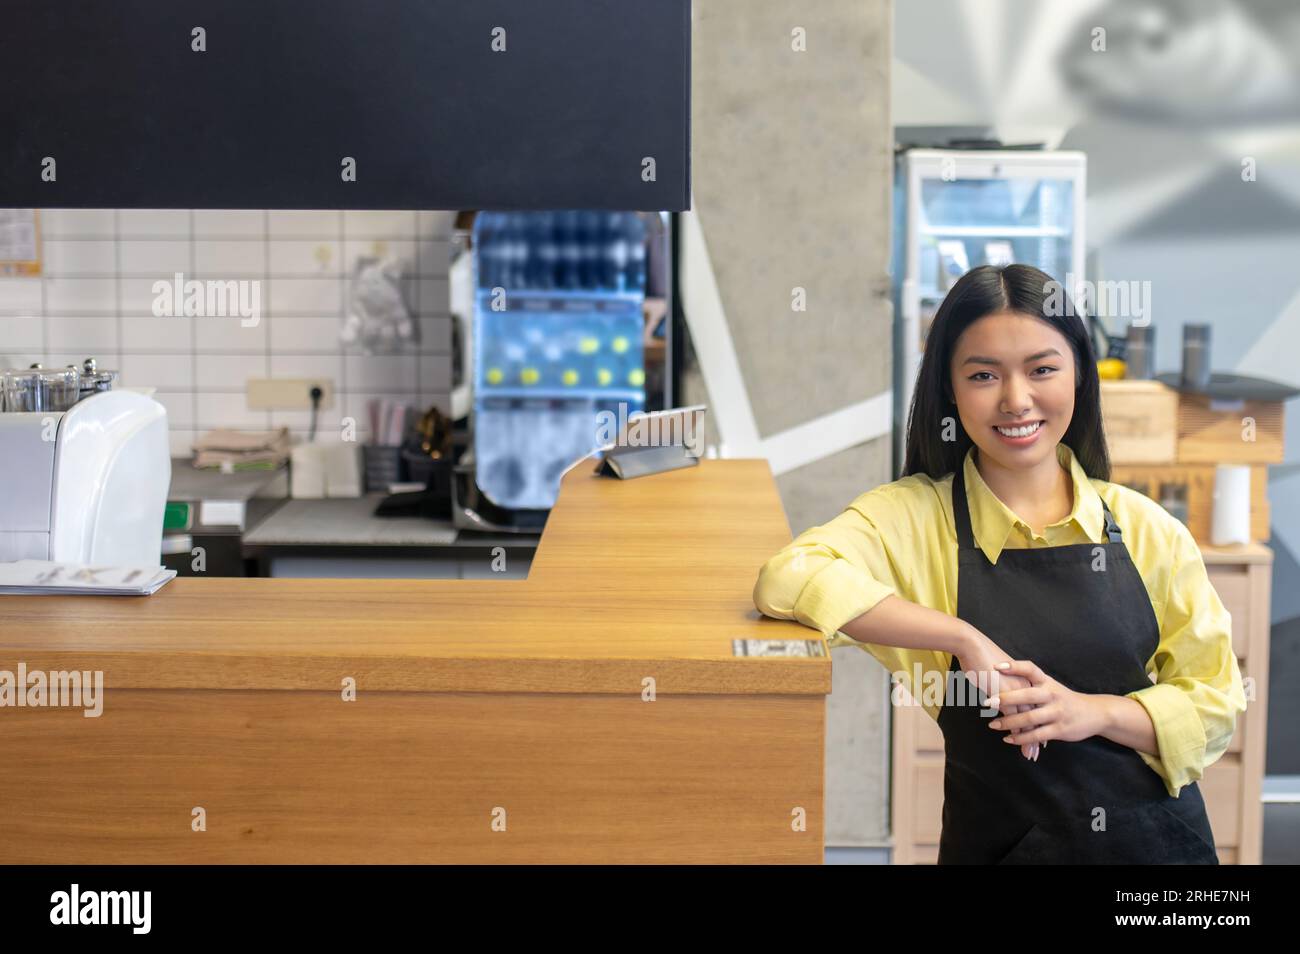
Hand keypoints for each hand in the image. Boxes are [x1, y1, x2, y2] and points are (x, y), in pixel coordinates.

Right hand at [954, 632, 1039, 760]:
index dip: (1040, 724)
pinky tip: (1012, 742)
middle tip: (1039, 752)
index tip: (1042, 738)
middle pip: (1037, 717)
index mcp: (1028, 680)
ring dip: (1028, 740)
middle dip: (1038, 737)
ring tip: (1029, 755)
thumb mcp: (997, 674)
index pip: (1038, 707)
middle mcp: (1027, 687)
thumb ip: (1002, 687)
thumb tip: (999, 697)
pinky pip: (1013, 719)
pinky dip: (1014, 733)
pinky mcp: (1007, 696)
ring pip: (1028, 721)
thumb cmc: (981, 657)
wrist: (973, 647)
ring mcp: (1019, 692)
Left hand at [983, 659, 1107, 745]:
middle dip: (1006, 699)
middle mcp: (1052, 695)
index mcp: (1047, 681)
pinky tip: (1008, 739)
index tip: (996, 666)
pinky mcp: (1060, 729)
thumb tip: (998, 677)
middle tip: (987, 702)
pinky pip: (1037, 735)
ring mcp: (1057, 712)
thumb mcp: (1049, 686)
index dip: (1014, 666)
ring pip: (1030, 718)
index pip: (1030, 669)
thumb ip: (1028, 684)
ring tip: (992, 725)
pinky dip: (1021, 738)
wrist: (1095, 712)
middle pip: (1027, 695)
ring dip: (1009, 723)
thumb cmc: (1063, 698)